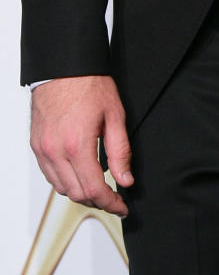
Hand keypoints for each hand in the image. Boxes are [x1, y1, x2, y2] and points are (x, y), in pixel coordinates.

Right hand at [30, 75, 132, 216]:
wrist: (64, 68)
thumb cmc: (90, 85)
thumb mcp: (115, 116)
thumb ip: (120, 152)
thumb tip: (125, 179)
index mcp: (77, 145)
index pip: (94, 189)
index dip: (110, 203)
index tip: (122, 206)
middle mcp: (55, 151)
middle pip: (76, 193)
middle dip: (98, 201)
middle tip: (115, 198)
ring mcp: (43, 150)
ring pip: (61, 188)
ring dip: (81, 193)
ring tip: (99, 188)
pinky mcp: (36, 146)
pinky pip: (50, 175)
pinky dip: (65, 181)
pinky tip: (80, 175)